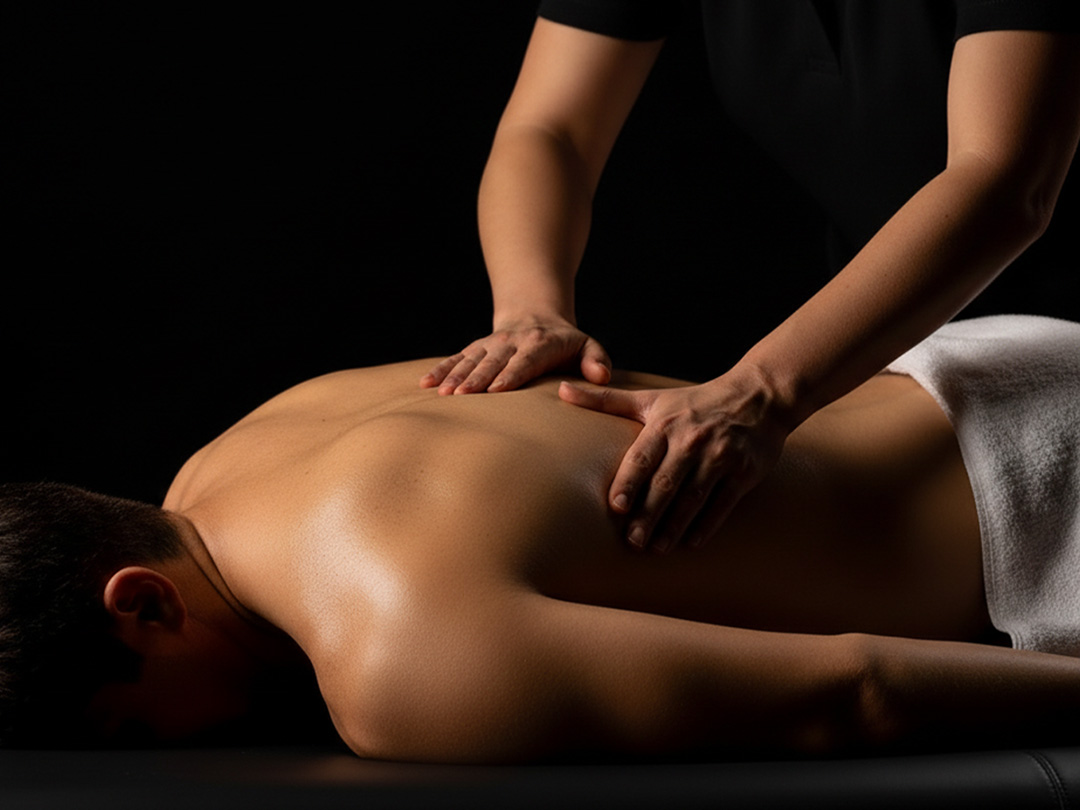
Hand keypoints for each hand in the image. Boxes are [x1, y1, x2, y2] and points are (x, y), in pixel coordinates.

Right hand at [420, 317, 611, 394]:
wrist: (536, 316)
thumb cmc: (566, 344)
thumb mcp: (588, 346)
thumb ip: (597, 360)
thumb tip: (601, 377)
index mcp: (540, 344)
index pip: (524, 361)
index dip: (511, 374)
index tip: (497, 389)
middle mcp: (512, 342)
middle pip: (493, 362)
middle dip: (477, 378)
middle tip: (462, 396)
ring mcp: (491, 344)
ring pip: (471, 360)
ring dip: (456, 375)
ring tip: (442, 393)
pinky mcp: (475, 348)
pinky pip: (455, 358)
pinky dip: (440, 370)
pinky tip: (425, 385)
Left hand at [558, 372, 790, 551]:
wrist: (758, 396)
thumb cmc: (695, 402)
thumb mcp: (652, 398)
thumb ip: (606, 400)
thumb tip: (561, 389)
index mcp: (666, 424)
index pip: (642, 457)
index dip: (629, 483)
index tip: (616, 507)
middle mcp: (692, 440)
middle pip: (666, 483)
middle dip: (648, 515)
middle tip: (632, 542)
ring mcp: (720, 456)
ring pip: (693, 498)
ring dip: (674, 526)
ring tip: (656, 548)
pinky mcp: (745, 471)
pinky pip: (722, 504)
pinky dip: (707, 525)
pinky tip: (691, 543)